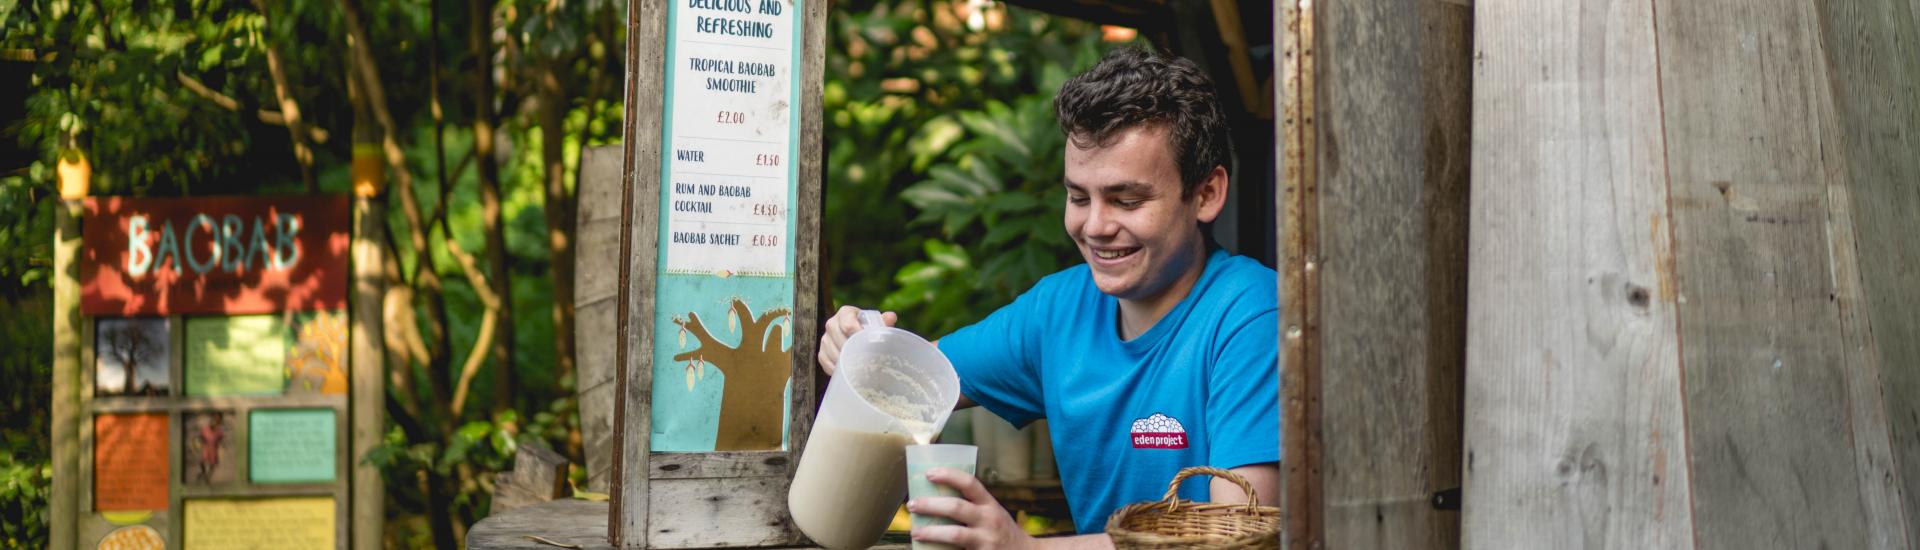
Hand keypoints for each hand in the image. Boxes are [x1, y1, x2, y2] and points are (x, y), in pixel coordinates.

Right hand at [814, 305, 895, 375]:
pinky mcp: (822, 353)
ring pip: (833, 352)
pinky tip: (847, 372)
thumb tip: (891, 317)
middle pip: (839, 339)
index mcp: (845, 313)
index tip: (867, 345)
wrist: (856, 335)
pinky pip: (826, 363)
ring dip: (845, 361)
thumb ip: (883, 321)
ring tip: (859, 367)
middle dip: (852, 350)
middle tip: (866, 360)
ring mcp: (825, 339)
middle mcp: (832, 324)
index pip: (848, 324)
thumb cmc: (868, 329)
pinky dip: (837, 369)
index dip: (857, 335)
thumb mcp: (876, 323)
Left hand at [907, 468, 1035, 549]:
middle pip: (956, 508)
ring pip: (954, 534)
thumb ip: (972, 506)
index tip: (929, 473)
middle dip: (931, 505)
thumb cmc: (1000, 532)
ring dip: (931, 532)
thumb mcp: (992, 513)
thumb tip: (934, 498)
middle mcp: (989, 520)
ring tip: (915, 532)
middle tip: (912, 504)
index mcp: (990, 505)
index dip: (949, 475)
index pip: (970, 483)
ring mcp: (986, 540)